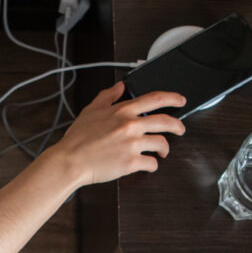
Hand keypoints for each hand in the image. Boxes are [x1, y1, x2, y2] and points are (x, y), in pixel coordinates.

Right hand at [41, 81, 185, 186]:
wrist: (70, 161)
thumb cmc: (78, 138)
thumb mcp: (91, 110)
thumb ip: (108, 96)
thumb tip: (120, 87)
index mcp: (123, 111)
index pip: (155, 98)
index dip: (173, 98)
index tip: (180, 100)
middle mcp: (131, 125)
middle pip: (166, 122)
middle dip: (178, 126)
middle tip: (181, 129)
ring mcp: (132, 145)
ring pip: (161, 144)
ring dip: (164, 149)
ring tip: (162, 152)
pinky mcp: (131, 163)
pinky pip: (151, 164)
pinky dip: (152, 165)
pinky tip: (148, 165)